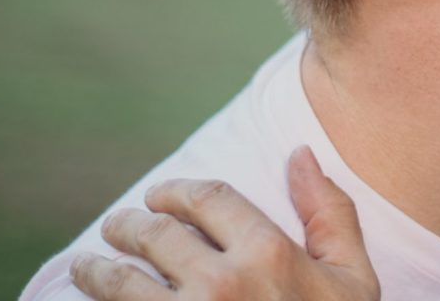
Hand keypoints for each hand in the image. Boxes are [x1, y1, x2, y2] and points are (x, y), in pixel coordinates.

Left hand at [71, 146, 380, 300]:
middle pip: (156, 233)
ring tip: (87, 265)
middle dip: (129, 224)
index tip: (159, 197)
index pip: (207, 198)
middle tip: (117, 226)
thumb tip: (301, 154)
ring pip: (119, 281)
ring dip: (95, 268)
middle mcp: (223, 284)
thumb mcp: (353, 280)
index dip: (176, 191)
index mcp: (269, 254)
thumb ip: (330, 214)